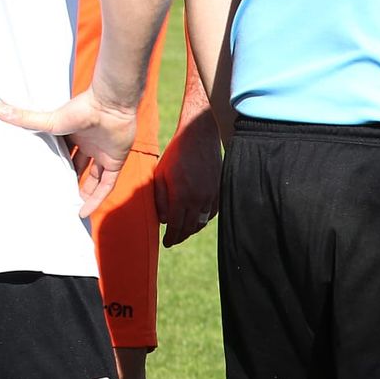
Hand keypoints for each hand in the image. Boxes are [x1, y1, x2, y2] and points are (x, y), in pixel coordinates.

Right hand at [0, 89, 138, 217]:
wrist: (111, 104)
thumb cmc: (82, 109)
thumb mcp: (50, 120)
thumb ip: (26, 119)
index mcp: (73, 133)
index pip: (63, 152)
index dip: (55, 164)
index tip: (43, 177)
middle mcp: (88, 144)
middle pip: (77, 166)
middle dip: (68, 180)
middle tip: (55, 196)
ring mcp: (103, 154)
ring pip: (93, 178)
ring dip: (82, 192)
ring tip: (69, 208)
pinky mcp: (116, 162)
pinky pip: (106, 185)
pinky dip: (96, 199)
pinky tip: (84, 211)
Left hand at [154, 99, 221, 246]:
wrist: (199, 135)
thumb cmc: (176, 153)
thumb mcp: (160, 175)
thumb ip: (161, 199)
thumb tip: (164, 220)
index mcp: (181, 196)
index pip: (176, 226)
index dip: (171, 237)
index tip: (166, 243)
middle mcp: (198, 199)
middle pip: (190, 228)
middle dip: (181, 236)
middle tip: (174, 240)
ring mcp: (211, 195)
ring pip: (202, 222)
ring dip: (192, 229)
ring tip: (184, 231)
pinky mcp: (219, 190)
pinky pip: (212, 213)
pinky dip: (204, 219)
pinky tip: (197, 219)